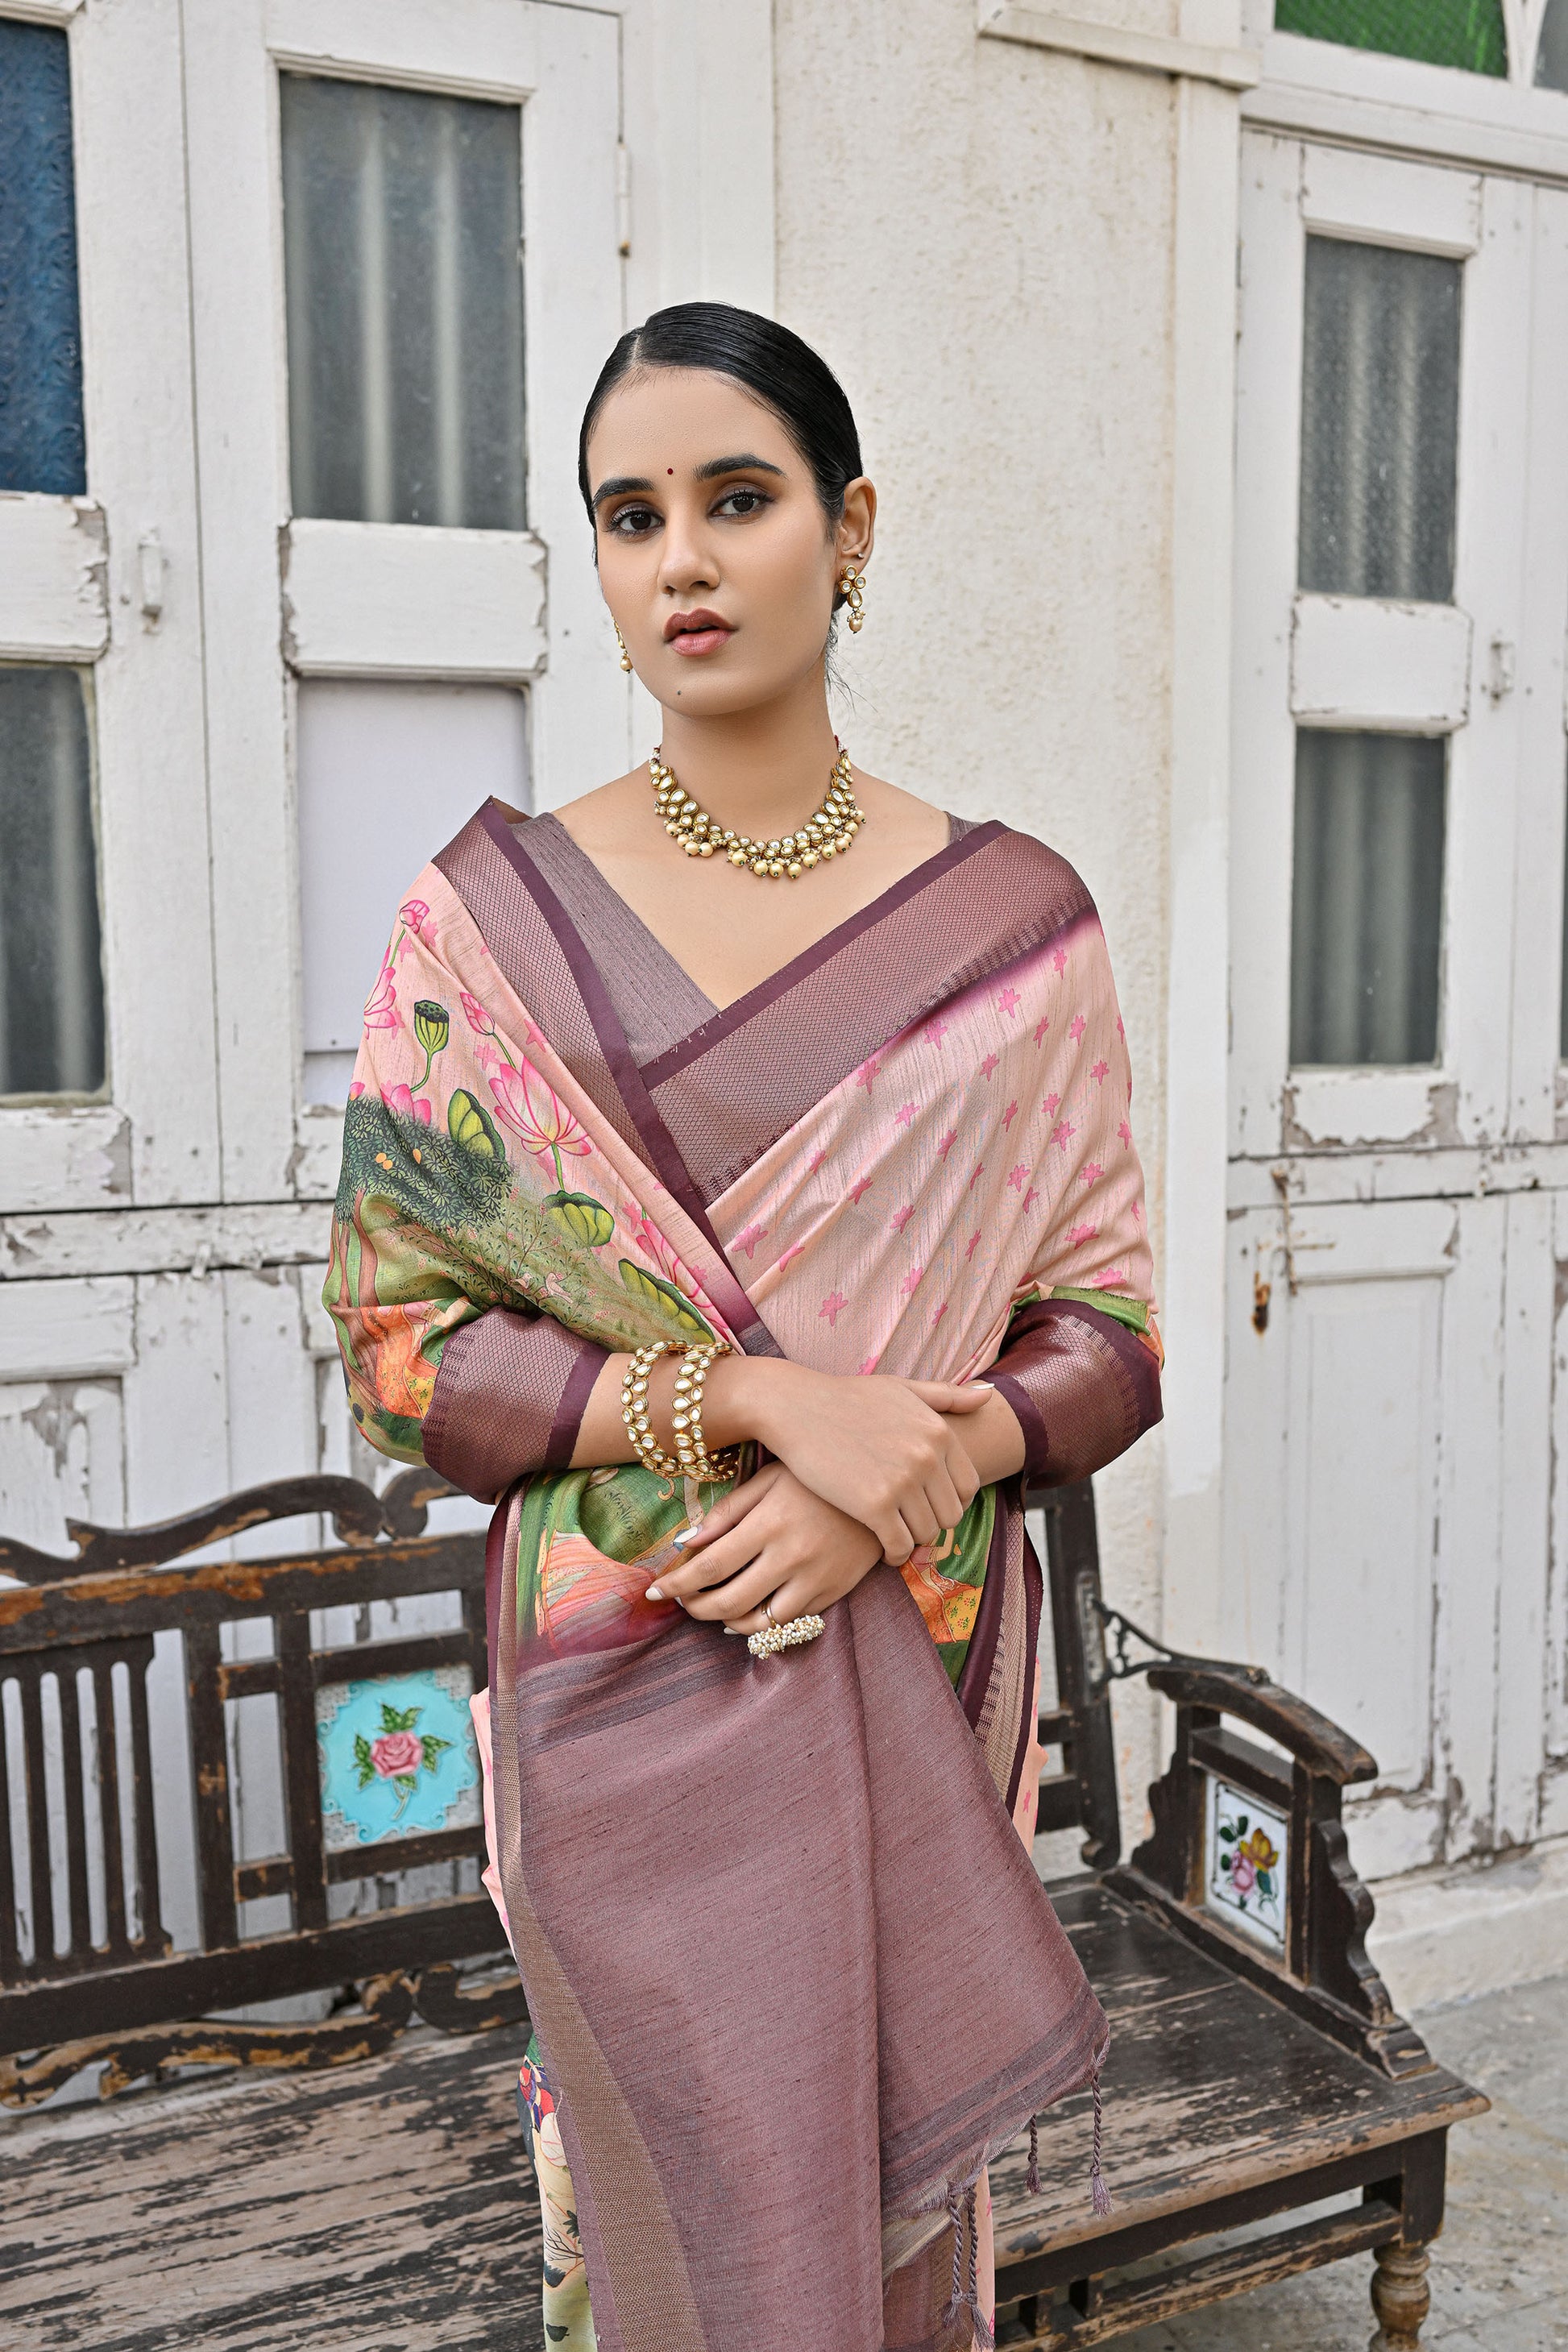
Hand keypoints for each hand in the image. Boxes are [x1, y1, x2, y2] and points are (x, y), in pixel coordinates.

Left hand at [644, 1462, 881, 1629]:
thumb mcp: (770, 1479)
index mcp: (769, 1522)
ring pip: (760, 1622)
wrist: (884, 1484)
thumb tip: (686, 1543)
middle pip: (729, 1601)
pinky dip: (763, 1625)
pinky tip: (749, 1613)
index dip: (677, 1584)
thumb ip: (728, 1512)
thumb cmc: (817, 1477)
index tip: (654, 1593)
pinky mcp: (835, 1591)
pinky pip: (791, 1622)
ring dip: (727, 1623)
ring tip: (713, 1611)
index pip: (710, 1565)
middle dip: (696, 1609)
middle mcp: (791, 1555)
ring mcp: (816, 1578)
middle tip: (682, 1604)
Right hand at [709, 1362, 989, 1564]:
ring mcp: (901, 1482)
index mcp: (939, 1431)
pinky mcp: (873, 1506)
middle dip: (933, 1523)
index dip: (951, 1502)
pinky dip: (895, 1554)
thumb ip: (947, 1395)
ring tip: (896, 1535)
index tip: (929, 1505)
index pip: (969, 1486)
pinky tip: (884, 1551)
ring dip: (913, 1540)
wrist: (795, 1407)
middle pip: (951, 1514)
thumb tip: (989, 1396)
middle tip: (910, 1524)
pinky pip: (900, 1545)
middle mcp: (927, 1457)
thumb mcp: (901, 1388)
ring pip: (927, 1533)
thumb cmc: (846, 1397)